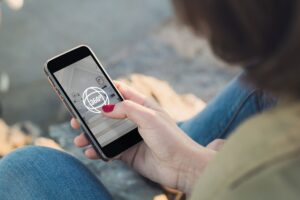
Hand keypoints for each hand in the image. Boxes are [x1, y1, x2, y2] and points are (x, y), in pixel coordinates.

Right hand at [71, 81, 215, 193]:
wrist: (181, 166)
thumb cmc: (171, 138)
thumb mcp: (150, 117)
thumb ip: (127, 109)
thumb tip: (105, 108)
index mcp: (142, 106)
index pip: (121, 92)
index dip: (105, 89)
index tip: (88, 89)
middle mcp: (134, 120)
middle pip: (108, 113)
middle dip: (91, 115)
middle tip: (76, 118)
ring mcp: (130, 137)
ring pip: (105, 133)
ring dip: (91, 135)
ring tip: (80, 139)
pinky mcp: (128, 153)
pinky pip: (108, 150)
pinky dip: (98, 151)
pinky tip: (91, 152)